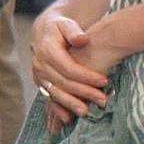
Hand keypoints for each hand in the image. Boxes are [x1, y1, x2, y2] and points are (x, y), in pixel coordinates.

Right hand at [31, 9, 110, 130]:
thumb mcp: (67, 23)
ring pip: (55, 93)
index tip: (105, 81)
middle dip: (84, 92)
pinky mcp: (40, 83)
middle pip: (63, 82)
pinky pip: (49, 98)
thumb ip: (74, 30)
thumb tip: (82, 39)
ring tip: (87, 112)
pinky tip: (68, 119)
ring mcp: (38, 75)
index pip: (68, 67)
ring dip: (71, 104)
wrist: (44, 30)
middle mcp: (40, 64)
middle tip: (103, 100)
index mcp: (47, 50)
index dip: (86, 76)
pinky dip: (57, 109)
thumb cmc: (60, 27)